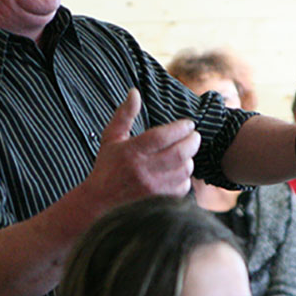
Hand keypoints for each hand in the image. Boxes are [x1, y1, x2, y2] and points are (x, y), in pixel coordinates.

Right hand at [81, 88, 199, 207]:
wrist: (100, 204)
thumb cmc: (107, 167)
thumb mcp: (111, 138)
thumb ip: (124, 114)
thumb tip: (134, 92)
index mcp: (131, 152)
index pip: (163, 136)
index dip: (180, 128)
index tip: (188, 124)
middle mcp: (143, 171)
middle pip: (180, 153)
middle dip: (192, 141)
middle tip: (194, 136)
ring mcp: (153, 189)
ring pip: (185, 169)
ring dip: (189, 159)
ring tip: (185, 153)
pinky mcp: (160, 202)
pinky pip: (184, 187)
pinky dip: (185, 177)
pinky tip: (178, 171)